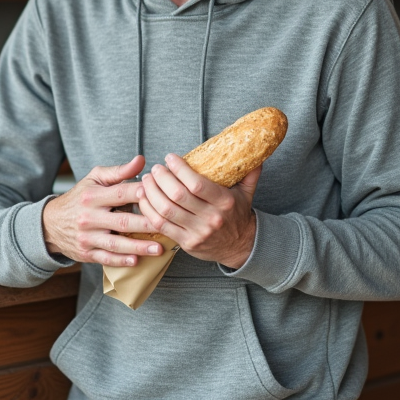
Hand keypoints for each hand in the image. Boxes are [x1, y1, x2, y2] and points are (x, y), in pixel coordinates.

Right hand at [41, 155, 165, 266]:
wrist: (51, 224)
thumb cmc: (80, 197)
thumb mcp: (94, 180)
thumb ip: (118, 171)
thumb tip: (141, 160)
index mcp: (93, 196)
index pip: (121, 193)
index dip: (141, 193)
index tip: (161, 193)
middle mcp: (89, 217)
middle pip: (123, 221)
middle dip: (147, 224)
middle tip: (168, 225)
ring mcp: (88, 237)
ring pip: (116, 243)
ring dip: (139, 247)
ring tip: (159, 248)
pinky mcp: (87, 253)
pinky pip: (106, 258)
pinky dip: (121, 260)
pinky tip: (136, 261)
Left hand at [137, 153, 259, 268]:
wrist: (241, 247)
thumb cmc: (238, 215)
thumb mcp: (247, 192)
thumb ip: (250, 172)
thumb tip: (256, 152)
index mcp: (224, 202)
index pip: (197, 184)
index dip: (179, 169)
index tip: (170, 158)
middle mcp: (210, 218)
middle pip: (177, 195)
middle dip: (161, 178)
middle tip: (156, 168)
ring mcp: (197, 232)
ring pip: (166, 210)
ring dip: (151, 192)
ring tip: (146, 180)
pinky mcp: (185, 243)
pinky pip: (161, 225)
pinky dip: (149, 210)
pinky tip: (144, 198)